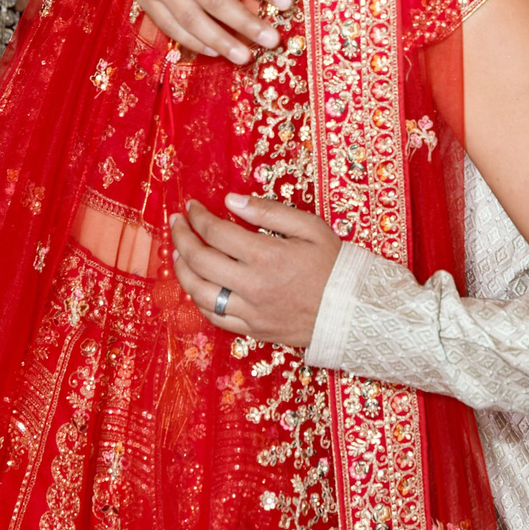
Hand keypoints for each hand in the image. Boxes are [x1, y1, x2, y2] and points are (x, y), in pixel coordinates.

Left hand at [168, 194, 338, 351]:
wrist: (352, 310)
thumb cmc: (333, 265)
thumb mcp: (309, 227)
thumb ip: (268, 211)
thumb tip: (231, 201)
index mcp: (266, 255)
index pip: (215, 232)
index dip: (198, 217)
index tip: (191, 207)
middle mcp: (252, 285)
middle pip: (199, 260)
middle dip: (181, 238)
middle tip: (176, 224)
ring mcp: (250, 310)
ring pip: (199, 291)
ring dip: (182, 270)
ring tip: (177, 253)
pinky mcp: (252, 328)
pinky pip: (213, 316)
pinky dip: (198, 299)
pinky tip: (195, 284)